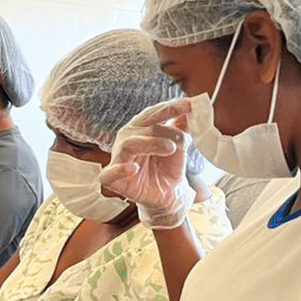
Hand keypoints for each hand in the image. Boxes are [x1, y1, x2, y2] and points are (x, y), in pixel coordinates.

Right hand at [100, 98, 196, 227]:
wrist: (167, 194)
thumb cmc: (168, 168)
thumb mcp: (179, 145)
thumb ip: (182, 126)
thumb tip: (191, 106)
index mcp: (140, 129)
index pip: (151, 114)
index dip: (169, 108)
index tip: (188, 105)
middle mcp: (126, 140)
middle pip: (140, 127)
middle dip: (163, 129)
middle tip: (183, 138)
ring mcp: (118, 158)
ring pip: (128, 144)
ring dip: (151, 144)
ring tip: (170, 149)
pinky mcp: (112, 179)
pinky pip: (109, 173)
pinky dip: (120, 169)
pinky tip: (134, 168)